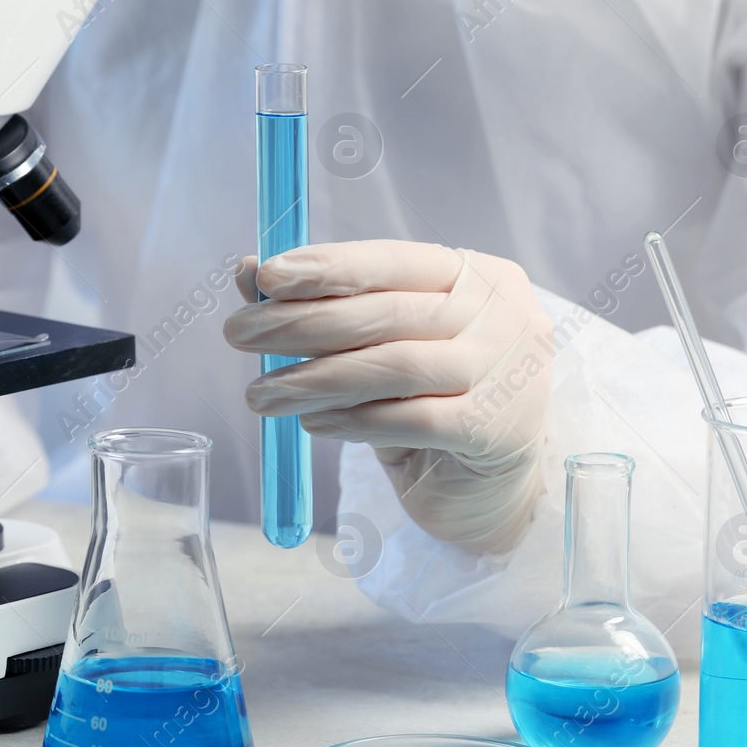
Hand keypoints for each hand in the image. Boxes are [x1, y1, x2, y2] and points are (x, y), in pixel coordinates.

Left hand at [223, 241, 551, 553]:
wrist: (487, 486)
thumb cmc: (429, 401)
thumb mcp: (378, 348)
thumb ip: (326, 306)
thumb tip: (249, 271)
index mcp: (477, 276)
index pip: (391, 260)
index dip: (326, 267)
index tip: (264, 277)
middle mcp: (502, 315)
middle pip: (387, 311)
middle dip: (301, 322)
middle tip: (238, 334)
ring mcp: (508, 372)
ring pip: (395, 365)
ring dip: (315, 378)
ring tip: (261, 395)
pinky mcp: (498, 429)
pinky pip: (411, 420)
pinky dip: (352, 421)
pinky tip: (313, 423)